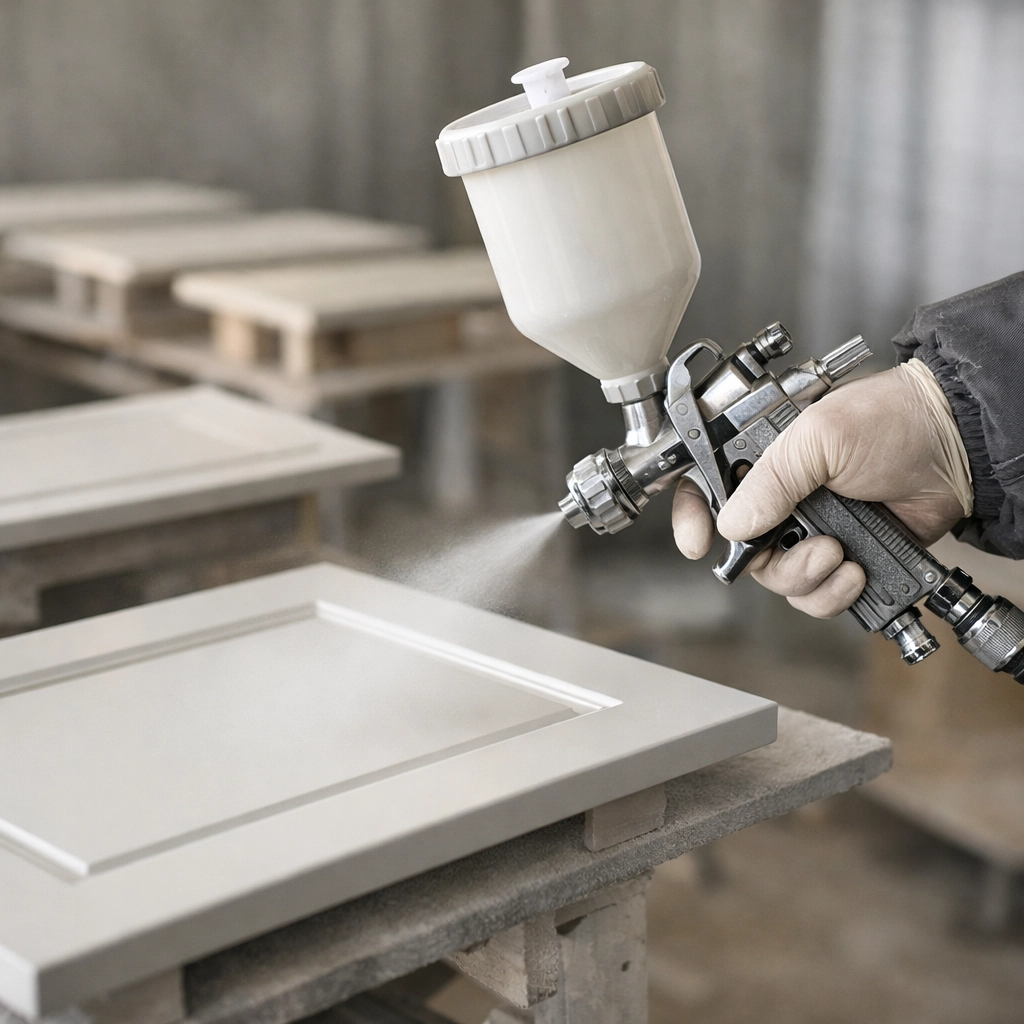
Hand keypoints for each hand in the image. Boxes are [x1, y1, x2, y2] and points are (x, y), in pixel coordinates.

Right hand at [672, 359, 972, 617]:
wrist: (955, 449)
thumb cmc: (890, 420)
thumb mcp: (819, 437)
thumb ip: (771, 479)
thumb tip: (734, 524)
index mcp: (761, 460)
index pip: (704, 491)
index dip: (692, 519)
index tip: (699, 543)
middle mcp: (780, 498)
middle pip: (743, 551)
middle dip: (771, 561)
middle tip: (810, 545)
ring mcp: (811, 530)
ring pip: (779, 580)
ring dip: (808, 578)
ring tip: (841, 554)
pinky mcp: (842, 558)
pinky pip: (816, 595)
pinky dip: (833, 593)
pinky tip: (856, 570)